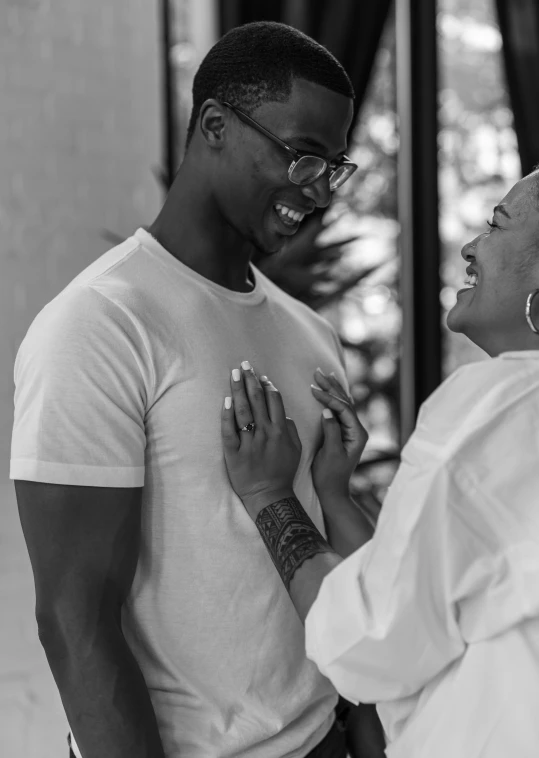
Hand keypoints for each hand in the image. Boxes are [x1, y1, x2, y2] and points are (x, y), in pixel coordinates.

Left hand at [221, 362, 301, 519]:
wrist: (269, 496)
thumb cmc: (282, 472)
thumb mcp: (296, 450)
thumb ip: (291, 429)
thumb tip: (284, 413)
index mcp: (281, 431)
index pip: (274, 401)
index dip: (267, 386)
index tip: (260, 375)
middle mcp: (265, 434)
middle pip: (257, 401)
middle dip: (251, 380)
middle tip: (244, 364)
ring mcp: (249, 443)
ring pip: (243, 412)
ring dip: (238, 390)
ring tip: (235, 373)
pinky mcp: (234, 453)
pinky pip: (229, 431)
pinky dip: (227, 415)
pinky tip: (226, 400)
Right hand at [310, 368, 368, 499]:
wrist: (332, 491)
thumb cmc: (329, 475)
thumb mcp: (329, 453)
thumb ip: (331, 431)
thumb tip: (327, 411)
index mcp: (357, 434)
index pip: (343, 408)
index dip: (328, 398)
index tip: (312, 389)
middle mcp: (357, 430)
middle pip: (345, 402)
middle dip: (331, 386)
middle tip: (317, 372)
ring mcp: (351, 431)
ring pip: (343, 404)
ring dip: (332, 389)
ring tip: (323, 375)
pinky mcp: (343, 433)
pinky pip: (340, 410)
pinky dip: (332, 399)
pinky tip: (329, 390)